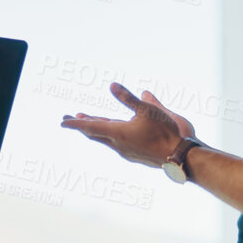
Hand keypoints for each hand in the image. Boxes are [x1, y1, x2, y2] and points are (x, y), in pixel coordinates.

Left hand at [60, 83, 195, 167]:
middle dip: (81, 125)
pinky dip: (106, 135)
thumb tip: (112, 85)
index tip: (63, 121)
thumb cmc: (165, 132)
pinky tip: (112, 134)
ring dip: (95, 130)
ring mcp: (125, 151)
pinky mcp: (133, 155)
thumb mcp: (147, 110)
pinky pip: (114, 144)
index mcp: (118, 132)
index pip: (90, 127)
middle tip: (69, 118)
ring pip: (104, 139)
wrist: (178, 157)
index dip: (75, 123)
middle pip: (94, 134)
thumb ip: (129, 98)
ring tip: (88, 121)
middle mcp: (118, 144)